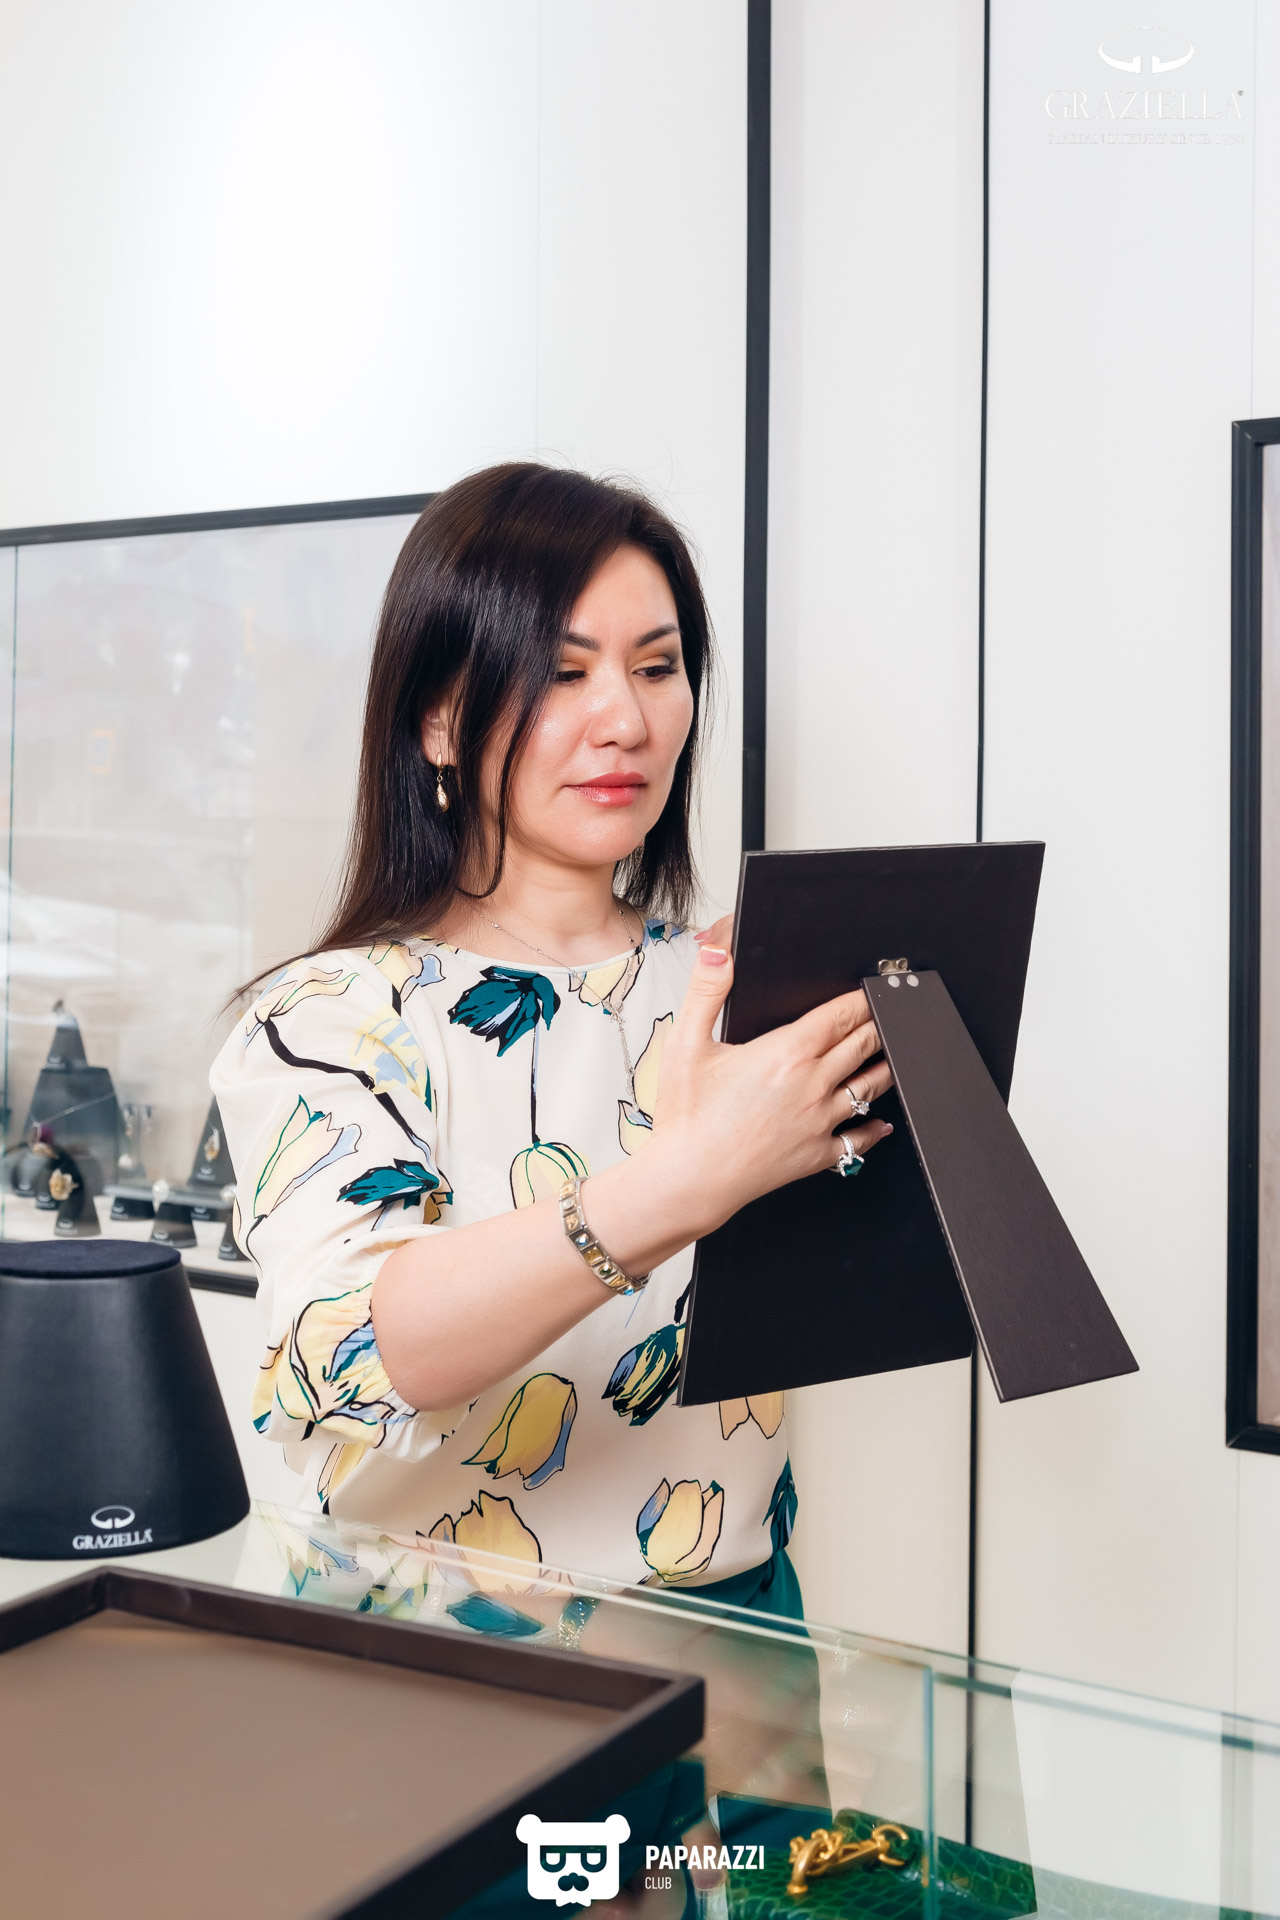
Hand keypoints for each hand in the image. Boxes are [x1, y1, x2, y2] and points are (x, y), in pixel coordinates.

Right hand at [651, 921, 893, 1234]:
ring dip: (884, 1066)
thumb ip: (705, 992)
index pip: (840, 1015)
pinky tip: (881, 1123)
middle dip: (879, 1024)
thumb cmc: (687, 1115)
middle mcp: (813, 1085)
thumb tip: (718, 954)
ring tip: (892, 1053)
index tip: (874, 989)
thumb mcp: (686, 1044)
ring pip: (870, 1086)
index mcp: (787, 1053)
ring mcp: (820, 1121)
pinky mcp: (817, 1154)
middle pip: (863, 1045)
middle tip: (890, 1012)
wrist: (690, 1178)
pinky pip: (858, 1139)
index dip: (862, 999)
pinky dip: (874, 1128)